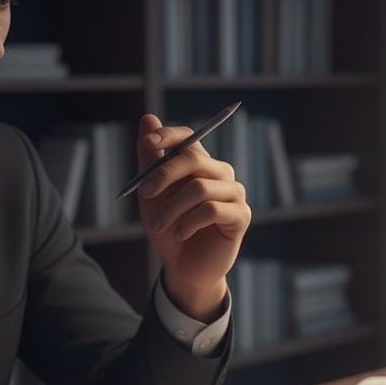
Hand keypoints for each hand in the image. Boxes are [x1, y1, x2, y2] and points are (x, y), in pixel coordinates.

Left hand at [133, 113, 248, 319]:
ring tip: (159, 225)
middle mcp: (220, 173)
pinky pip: (212, 210)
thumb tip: (148, 117)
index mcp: (200, 164)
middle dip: (163, 174)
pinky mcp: (241, 215)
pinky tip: (181, 234)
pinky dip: (188, 223)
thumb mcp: (152, 196)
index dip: (169, 136)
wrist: (183, 267)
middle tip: (144, 193)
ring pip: (200, 188)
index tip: (148, 144)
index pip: (190, 137)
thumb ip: (149, 160)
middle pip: (194, 158)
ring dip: (172, 208)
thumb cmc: (168, 229)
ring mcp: (234, 193)